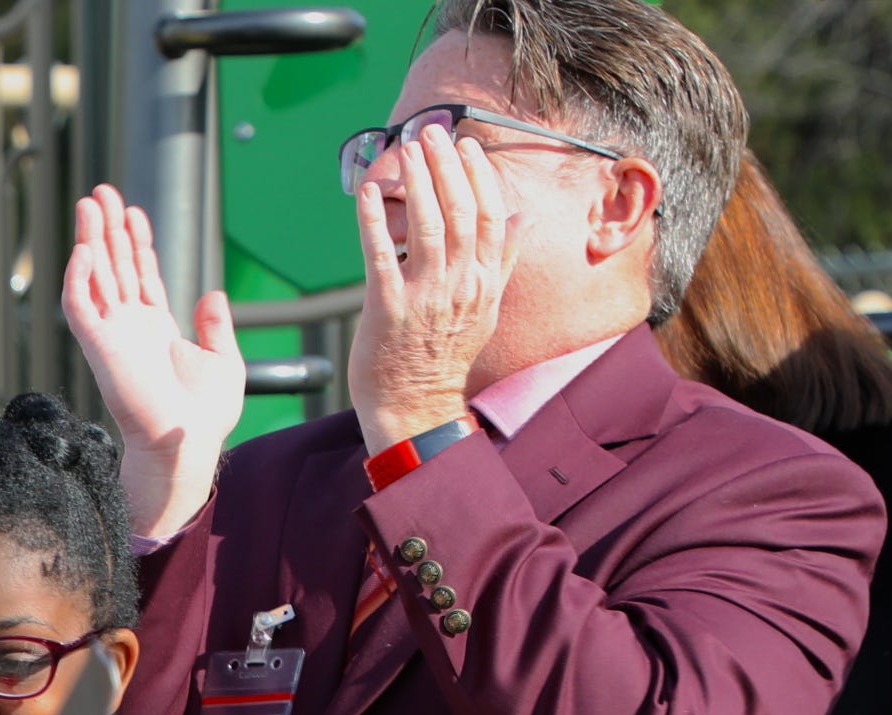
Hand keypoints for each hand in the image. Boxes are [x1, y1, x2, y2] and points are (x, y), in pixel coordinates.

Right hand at [61, 185, 240, 540]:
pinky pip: (80, 308)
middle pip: (113, 266)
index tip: (133, 212)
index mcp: (155, 329)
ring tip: (89, 204)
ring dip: (89, 240)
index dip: (136, 243)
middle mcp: (129, 328)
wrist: (186, 442)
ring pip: (94, 277)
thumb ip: (215, 326)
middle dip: (107, 229)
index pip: (140, 275)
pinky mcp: (99, 348)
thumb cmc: (204, 416)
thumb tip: (212, 293)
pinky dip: (79, 279)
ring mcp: (112, 335)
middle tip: (101, 193)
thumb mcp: (224, 361)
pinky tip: (85, 250)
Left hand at [348, 125, 519, 452]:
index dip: (478, 176)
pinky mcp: (387, 309)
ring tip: (405, 149)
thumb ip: (502, 260)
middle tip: (429, 132)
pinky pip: (381, 256)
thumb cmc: (447, 355)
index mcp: (485, 281)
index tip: (465, 146)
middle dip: (444, 166)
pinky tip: (368, 193)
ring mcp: (425, 296)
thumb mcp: (487, 307)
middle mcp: (460, 285)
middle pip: (458, 212)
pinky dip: (375, 221)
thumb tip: (524, 219)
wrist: (417, 406)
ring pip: (426, 226)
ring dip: (416, 183)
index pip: (488, 215)